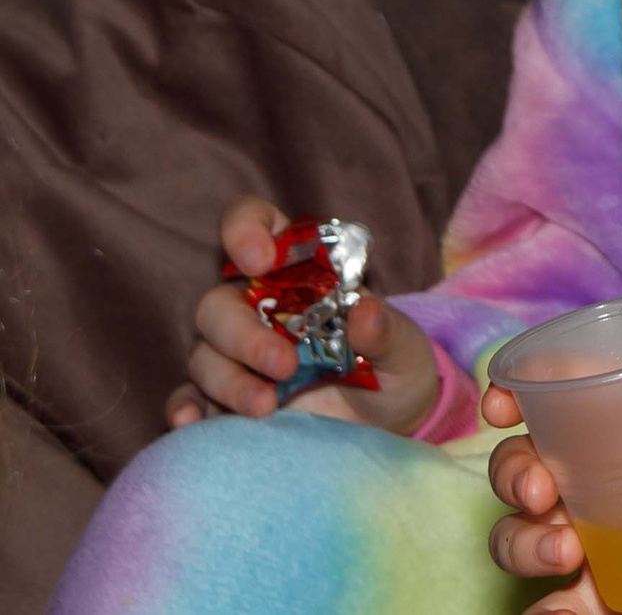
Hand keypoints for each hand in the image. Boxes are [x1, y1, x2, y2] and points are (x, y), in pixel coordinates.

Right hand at [164, 195, 442, 434]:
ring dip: (228, 379)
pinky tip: (190, 422)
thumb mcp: (406, 351)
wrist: (389, 431)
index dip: (245, 229)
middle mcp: (258, 308)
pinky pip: (187, 399)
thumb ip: (388, 331)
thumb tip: (366, 310)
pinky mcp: (224, 401)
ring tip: (266, 406)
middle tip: (283, 364)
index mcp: (299, 273)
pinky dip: (182, 408)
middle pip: (219, 304)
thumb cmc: (395, 371)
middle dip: (243, 334)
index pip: (255, 224)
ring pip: (204, 354)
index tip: (260, 260)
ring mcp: (236, 356)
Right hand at [485, 387, 621, 614]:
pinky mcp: (617, 603)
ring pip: (524, 539)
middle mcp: (611, 482)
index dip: (521, 390)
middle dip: (512, 473)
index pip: (565, 397)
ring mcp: (608, 544)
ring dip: (521, 541)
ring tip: (564, 549)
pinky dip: (545, 613)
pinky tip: (562, 609)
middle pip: (525, 468)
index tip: (506, 400)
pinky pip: (558, 611)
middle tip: (538, 488)